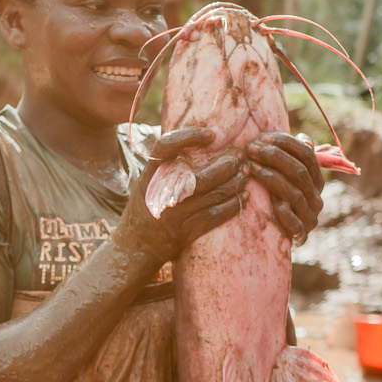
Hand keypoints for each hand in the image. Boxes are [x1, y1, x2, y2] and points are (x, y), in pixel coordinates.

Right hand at [119, 126, 244, 268]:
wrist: (136, 246)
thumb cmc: (146, 207)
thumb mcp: (148, 181)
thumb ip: (166, 165)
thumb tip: (198, 140)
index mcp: (150, 175)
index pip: (165, 146)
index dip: (188, 136)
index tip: (211, 135)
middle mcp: (162, 194)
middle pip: (202, 175)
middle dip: (228, 164)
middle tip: (240, 156)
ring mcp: (174, 215)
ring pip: (213, 194)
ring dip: (235, 182)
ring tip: (245, 173)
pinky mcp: (184, 233)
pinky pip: (215, 215)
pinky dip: (232, 204)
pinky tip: (243, 196)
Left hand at [245, 133, 323, 242]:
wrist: (277, 238)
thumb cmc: (277, 201)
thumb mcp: (285, 179)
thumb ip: (292, 160)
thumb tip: (303, 137)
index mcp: (316, 181)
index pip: (307, 155)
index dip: (286, 143)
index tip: (262, 137)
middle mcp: (316, 198)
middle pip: (300, 172)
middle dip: (274, 157)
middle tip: (251, 149)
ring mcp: (310, 218)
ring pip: (294, 194)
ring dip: (271, 178)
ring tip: (250, 167)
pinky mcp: (301, 236)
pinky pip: (294, 224)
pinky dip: (283, 213)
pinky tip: (270, 203)